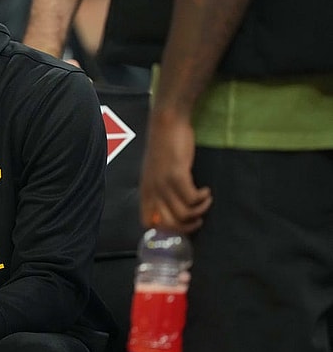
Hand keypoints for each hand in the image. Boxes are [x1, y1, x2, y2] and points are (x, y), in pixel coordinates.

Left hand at [139, 112, 211, 233]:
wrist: (167, 122)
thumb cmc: (164, 147)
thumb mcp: (155, 172)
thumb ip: (159, 190)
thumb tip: (171, 211)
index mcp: (145, 191)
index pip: (147, 222)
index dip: (164, 229)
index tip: (181, 223)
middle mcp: (152, 190)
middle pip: (168, 225)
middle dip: (187, 226)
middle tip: (199, 218)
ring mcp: (163, 183)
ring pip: (183, 214)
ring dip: (200, 211)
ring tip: (205, 200)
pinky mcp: (177, 174)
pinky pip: (192, 199)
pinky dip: (203, 199)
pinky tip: (206, 190)